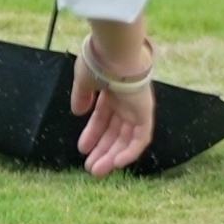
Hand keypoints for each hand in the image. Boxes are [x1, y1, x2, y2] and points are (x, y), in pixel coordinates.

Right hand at [71, 55, 155, 175]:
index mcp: (112, 91)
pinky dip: (130, 152)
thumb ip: (82, 96)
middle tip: (90, 168)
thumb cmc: (98, 63)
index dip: (93, 134)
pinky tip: (115, 163)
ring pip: (127, 138)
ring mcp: (137, 107)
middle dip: (103, 150)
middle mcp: (126, 101)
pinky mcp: (145, 113)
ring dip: (113, 156)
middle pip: (116, 132)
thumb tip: (77, 112)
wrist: (114, 53)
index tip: (82, 149)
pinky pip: (140, 138)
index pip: (103, 118)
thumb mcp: (84, 80)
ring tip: (97, 170)